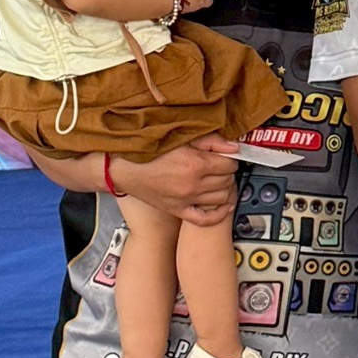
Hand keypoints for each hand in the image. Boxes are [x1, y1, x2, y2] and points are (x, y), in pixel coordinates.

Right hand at [112, 136, 239, 227]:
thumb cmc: (149, 151)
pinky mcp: (178, 211)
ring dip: (224, 188)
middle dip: (227, 172)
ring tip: (219, 180)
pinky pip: (206, 219)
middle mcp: (193, 184)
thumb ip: (210, 141)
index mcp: (195, 164)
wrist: (124, 168)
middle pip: (227, 181)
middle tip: (220, 166)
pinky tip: (224, 205)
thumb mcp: (180, 139)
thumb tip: (234, 147)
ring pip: (222, 198)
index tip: (225, 157)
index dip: (230, 159)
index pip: (229, 164)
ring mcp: (186, 200)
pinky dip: (219, 213)